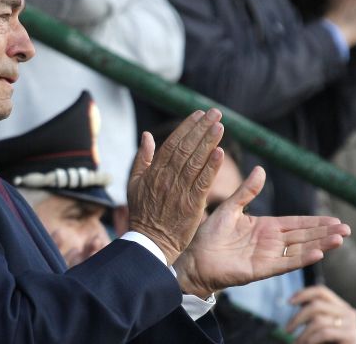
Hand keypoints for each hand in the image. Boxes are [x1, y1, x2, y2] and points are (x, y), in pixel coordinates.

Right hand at [127, 109, 224, 264]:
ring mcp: (180, 190)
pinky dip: (212, 167)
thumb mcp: (134, 183)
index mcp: (154, 171)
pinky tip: (220, 153)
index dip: (187, 127)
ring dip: (209, 142)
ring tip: (220, 125)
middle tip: (216, 112)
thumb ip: (142, 158)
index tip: (199, 114)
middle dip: (202, 128)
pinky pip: (203, 182)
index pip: (173, 143)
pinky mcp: (192, 205)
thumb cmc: (142, 213)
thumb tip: (148, 135)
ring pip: (196, 161)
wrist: (149, 242)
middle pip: (187, 147)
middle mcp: (167, 177)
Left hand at [174, 167, 349, 297]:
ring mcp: (267, 257)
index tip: (336, 219)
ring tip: (340, 239)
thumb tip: (261, 169)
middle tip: (348, 230)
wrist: (194, 258)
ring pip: (300, 250)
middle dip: (325, 233)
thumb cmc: (209, 235)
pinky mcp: (260, 270)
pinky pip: (285, 263)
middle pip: (304, 236)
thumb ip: (247, 192)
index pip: (297, 223)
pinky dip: (302, 258)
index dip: (316, 222)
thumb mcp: (230, 208)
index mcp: (265, 227)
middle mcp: (270, 242)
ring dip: (320, 244)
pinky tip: (319, 253)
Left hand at [287, 285, 355, 343]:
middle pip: (316, 305)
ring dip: (303, 334)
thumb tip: (297, 301)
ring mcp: (352, 324)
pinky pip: (324, 333)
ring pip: (318, 320)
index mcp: (342, 307)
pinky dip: (311, 339)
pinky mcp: (351, 336)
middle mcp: (349, 312)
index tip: (289, 302)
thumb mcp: (323, 326)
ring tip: (296, 342)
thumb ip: (315, 314)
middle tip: (287, 330)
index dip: (304, 293)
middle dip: (297, 317)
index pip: (321, 291)